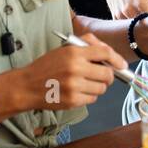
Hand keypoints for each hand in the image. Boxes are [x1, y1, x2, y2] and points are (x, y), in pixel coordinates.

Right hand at [11, 34, 128, 110]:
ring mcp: (74, 86)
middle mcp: (75, 68)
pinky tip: (78, 91)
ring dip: (98, 86)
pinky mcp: (73, 100)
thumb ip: (86, 46)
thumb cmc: (45, 67)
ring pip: (102, 88)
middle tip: (101, 76)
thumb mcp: (63, 49)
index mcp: (73, 52)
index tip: (121, 64)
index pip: (105, 52)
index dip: (117, 59)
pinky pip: (93, 99)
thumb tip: (108, 53)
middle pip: (107, 73)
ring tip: (86, 83)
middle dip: (108, 75)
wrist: (26, 86)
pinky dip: (89, 96)